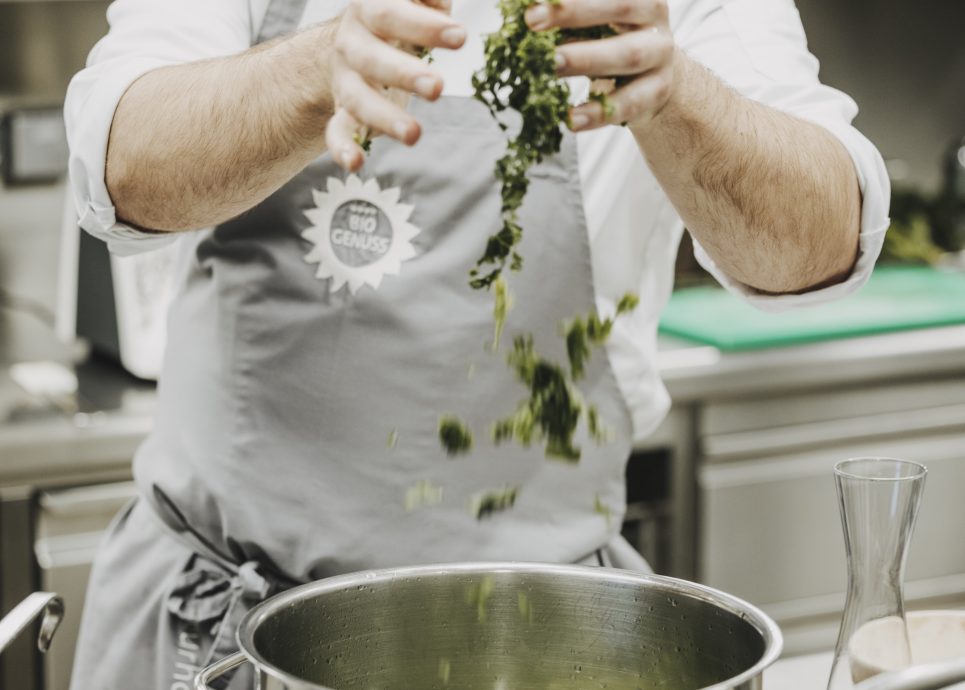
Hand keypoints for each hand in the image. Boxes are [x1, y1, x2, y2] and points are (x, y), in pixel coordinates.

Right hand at [326, 0, 466, 170]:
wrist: (354, 39)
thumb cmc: (400, 14)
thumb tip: (441, 2)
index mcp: (368, 9)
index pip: (391, 13)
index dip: (424, 26)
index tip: (460, 37)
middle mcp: (351, 44)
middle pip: (372, 59)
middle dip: (404, 74)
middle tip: (437, 88)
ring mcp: (345, 79)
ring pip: (357, 99)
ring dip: (383, 118)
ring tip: (414, 135)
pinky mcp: (343, 110)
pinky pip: (337, 131)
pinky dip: (342, 148)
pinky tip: (355, 165)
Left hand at [524, 0, 675, 131]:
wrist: (653, 75)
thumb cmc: (611, 38)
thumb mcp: (593, 19)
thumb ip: (565, 14)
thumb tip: (522, 11)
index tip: (533, 1)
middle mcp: (653, 16)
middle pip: (619, 6)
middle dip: (574, 12)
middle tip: (531, 21)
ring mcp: (661, 54)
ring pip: (626, 54)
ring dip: (584, 59)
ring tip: (548, 67)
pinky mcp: (657, 91)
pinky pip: (628, 103)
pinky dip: (598, 112)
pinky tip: (571, 119)